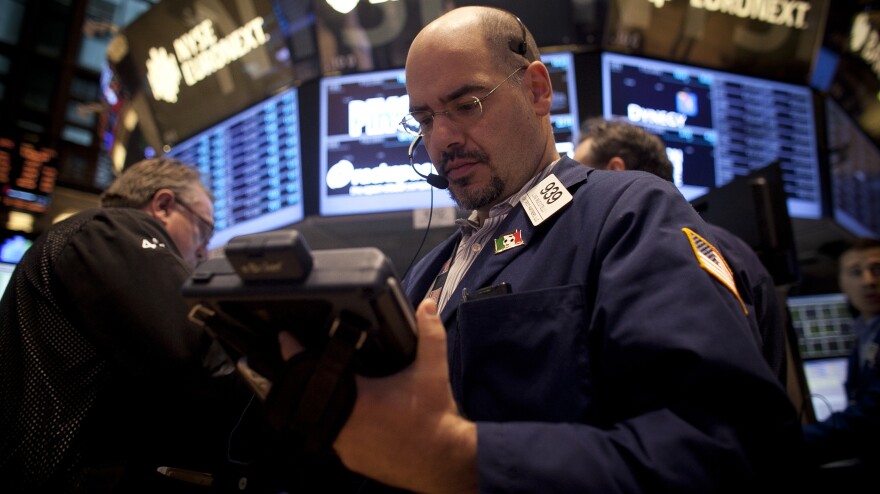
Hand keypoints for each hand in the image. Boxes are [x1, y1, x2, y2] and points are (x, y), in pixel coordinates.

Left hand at [281, 299, 476, 492]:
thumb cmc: (436, 417)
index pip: (315, 372)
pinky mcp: (352, 461)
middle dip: (307, 379)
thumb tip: (426, 306)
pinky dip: (336, 424)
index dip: (296, 353)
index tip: (286, 339)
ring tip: (325, 386)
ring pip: (321, 421)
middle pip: (310, 398)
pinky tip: (347, 413)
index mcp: (359, 400)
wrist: (446, 461)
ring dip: (322, 403)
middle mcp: (345, 427)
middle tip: (305, 362)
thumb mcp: (433, 371)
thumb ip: (429, 334)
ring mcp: (346, 447)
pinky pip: (334, 439)